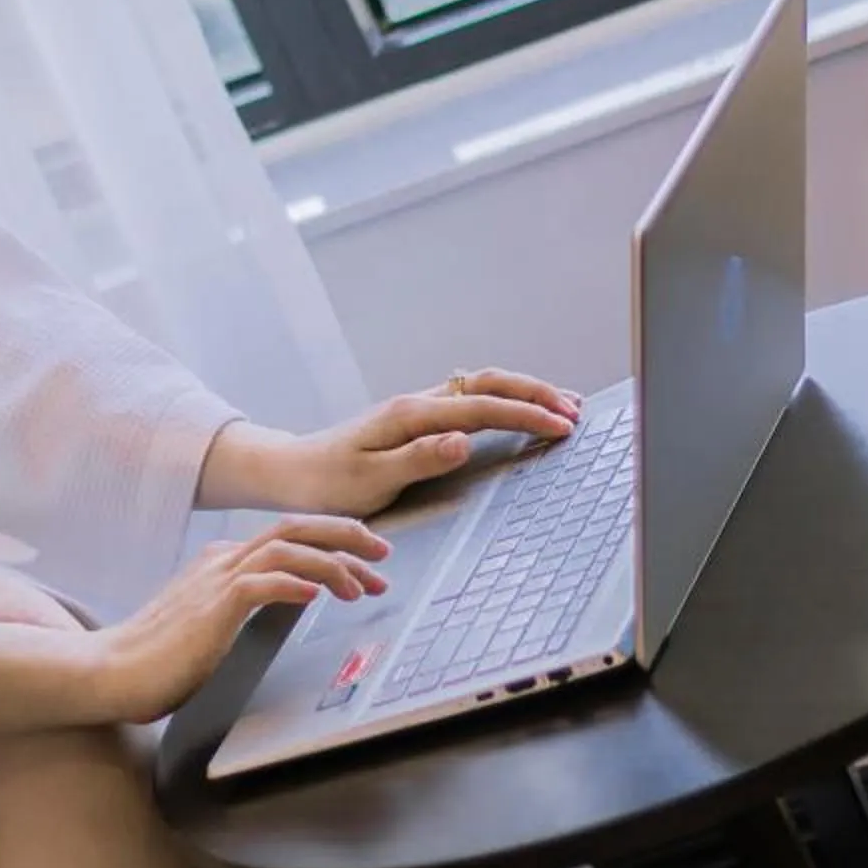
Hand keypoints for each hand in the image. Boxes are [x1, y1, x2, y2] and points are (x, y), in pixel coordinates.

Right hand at [93, 515, 390, 722]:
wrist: (111, 671)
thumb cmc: (157, 658)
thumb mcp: (209, 623)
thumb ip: (241, 604)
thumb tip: (286, 598)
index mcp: (222, 562)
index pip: (289, 536)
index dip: (334, 544)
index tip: (365, 566)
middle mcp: (223, 561)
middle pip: (296, 526)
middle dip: (346, 535)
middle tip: (383, 554)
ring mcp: (216, 581)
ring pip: (287, 548)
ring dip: (332, 561)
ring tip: (362, 583)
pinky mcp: (212, 608)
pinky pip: (262, 583)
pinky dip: (296, 583)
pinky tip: (320, 594)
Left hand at [198, 369, 582, 518]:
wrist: (291, 473)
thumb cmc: (327, 483)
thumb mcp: (370, 480)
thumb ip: (419, 459)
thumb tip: (464, 439)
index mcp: (411, 414)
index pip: (482, 408)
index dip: (526, 415)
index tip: (562, 425)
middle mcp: (418, 402)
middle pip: (488, 383)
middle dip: (535, 393)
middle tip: (576, 410)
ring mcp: (418, 407)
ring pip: (481, 386)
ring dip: (522, 392)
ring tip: (562, 405)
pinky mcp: (417, 418)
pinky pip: (470, 399)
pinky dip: (502, 400)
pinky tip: (517, 411)